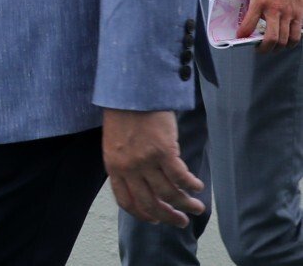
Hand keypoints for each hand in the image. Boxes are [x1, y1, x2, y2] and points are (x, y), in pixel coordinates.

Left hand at [103, 109, 204, 226]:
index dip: (143, 215)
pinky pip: (181, 177)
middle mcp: (128, 167)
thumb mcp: (115, 141)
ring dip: (185, 204)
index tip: (155, 220)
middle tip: (181, 222)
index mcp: (113, 165)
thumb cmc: (123, 112)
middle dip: (168, 217)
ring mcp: (146, 160)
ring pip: (169, 194)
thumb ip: (125, 162)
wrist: (130, 88)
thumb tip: (143, 182)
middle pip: (150, 204)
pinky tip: (198, 186)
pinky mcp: (163, 151)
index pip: (126, 201)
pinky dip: (192, 185)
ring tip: (196, 206)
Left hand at [235, 0, 302, 50]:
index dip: (243, 33)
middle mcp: (275, 9)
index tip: (240, 37)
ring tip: (272, 47)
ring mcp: (289, 13)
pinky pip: (297, 35)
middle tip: (260, 49)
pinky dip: (291, 42)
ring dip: (277, 47)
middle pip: (272, 38)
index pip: (249, 23)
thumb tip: (232, 13)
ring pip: (286, 40)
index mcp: (259, 2)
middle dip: (264, 48)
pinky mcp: (299, 15)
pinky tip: (285, 42)